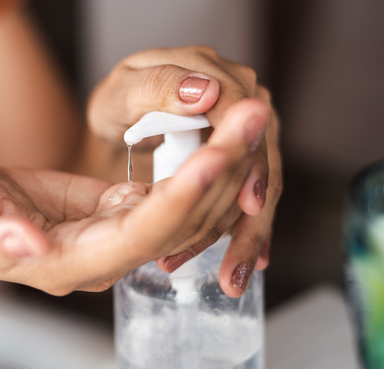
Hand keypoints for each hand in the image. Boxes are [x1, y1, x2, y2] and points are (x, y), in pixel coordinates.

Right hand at [0, 101, 267, 295]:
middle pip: (178, 220)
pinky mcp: (120, 211)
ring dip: (221, 161)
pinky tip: (225, 128)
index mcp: (70, 263)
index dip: (177, 200)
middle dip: (219, 169)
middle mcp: (106, 257)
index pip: (139, 236)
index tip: (212, 158)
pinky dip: (202, 161)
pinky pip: (173, 192)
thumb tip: (28, 245)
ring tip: (250, 112)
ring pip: (185, 206)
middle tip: (252, 115)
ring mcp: (118, 236)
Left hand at [88, 46, 281, 295]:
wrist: (125, 116)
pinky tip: (242, 267)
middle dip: (251, 219)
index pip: (245, 117)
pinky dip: (244, 234)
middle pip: (261, 162)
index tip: (248, 203)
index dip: (248, 161)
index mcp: (218, 76)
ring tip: (232, 278)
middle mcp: (244, 101)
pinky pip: (250, 200)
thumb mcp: (125, 91)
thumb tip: (205, 90)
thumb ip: (159, 86)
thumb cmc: (121, 102)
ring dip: (247, 237)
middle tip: (235, 266)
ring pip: (259, 189)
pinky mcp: (244, 161)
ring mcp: (247, 133)